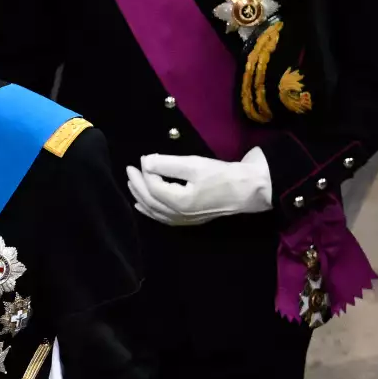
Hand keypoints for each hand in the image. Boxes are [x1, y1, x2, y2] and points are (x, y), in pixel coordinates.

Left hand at [126, 148, 271, 226]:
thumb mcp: (195, 165)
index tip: (142, 158)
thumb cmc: (223, 176)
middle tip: (129, 169)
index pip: (152, 186)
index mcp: (178, 202)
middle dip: (137, 184)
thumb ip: (168, 164)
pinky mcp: (188, 220)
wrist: (248, 190)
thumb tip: (146, 162)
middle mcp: (177, 215)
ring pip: (153, 211)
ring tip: (131, 184)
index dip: (145, 171)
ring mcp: (182, 220)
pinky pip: (162, 217)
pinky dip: (149, 210)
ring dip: (140, 197)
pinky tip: (142, 206)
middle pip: (149, 200)